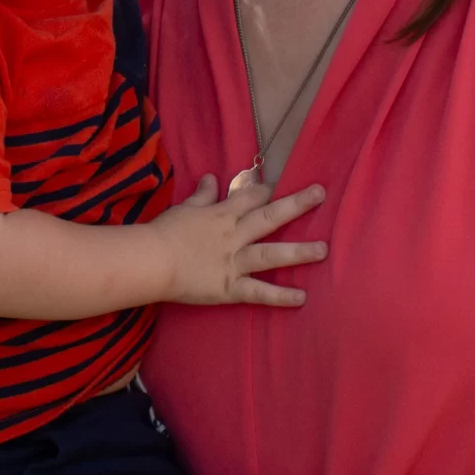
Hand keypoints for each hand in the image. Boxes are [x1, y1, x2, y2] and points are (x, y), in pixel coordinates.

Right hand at [149, 176, 327, 306]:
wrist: (151, 261)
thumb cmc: (163, 233)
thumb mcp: (183, 209)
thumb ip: (202, 195)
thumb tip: (212, 177)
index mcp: (221, 215)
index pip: (250, 197)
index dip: (267, 191)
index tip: (283, 186)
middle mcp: (234, 236)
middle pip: (269, 217)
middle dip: (296, 205)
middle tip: (320, 194)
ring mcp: (234, 262)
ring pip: (271, 254)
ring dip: (298, 252)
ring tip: (324, 250)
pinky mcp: (230, 288)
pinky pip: (259, 292)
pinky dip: (280, 296)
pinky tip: (302, 297)